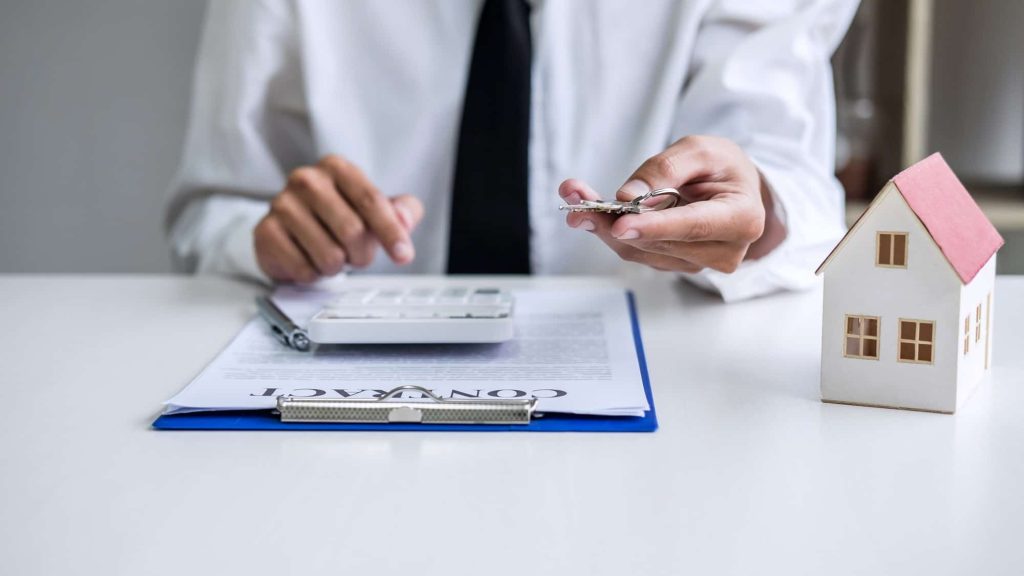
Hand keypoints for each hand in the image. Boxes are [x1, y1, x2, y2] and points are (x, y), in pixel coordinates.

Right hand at [254, 154, 423, 282]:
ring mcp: (282, 204)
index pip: (371, 200)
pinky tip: (309, 260)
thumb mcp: (376, 210)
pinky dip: (314, 274)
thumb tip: (405, 218)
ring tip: (330, 255)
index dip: (391, 232)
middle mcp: (306, 180)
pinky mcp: (266, 231)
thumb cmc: (339, 217)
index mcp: (337, 168)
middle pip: (352, 231)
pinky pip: (304, 268)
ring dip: (337, 266)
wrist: (292, 233)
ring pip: (329, 255)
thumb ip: (402, 210)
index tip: (403, 255)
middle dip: (362, 254)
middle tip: (357, 256)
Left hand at [559, 135, 783, 273]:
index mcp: (741, 219)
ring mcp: (697, 264)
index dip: (655, 227)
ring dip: (603, 225)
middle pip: (659, 242)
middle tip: (575, 196)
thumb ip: (666, 169)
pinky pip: (637, 251)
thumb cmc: (722, 167)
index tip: (620, 224)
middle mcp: (722, 251)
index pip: (693, 227)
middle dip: (612, 219)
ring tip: (575, 196)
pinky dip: (611, 230)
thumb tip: (627, 196)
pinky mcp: (674, 265)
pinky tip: (592, 210)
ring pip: (641, 250)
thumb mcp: (700, 150)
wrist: (733, 189)